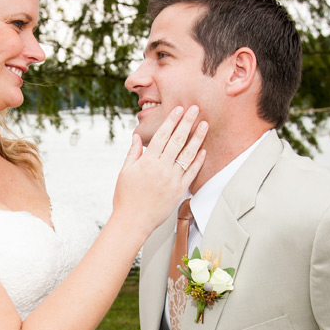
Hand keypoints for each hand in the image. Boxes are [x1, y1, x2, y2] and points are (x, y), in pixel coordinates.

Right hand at [113, 105, 206, 235]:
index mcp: (147, 161)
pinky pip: (192, 172)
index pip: (162, 135)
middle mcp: (162, 168)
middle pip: (177, 140)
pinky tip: (203, 150)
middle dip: (187, 122)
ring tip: (204, 124)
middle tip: (195, 109)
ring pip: (188, 154)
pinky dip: (198, 161)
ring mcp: (172, 179)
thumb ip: (133, 153)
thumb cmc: (125, 197)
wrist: (133, 221)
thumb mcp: (125, 172)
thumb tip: (137, 137)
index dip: (171, 121)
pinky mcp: (179, 190)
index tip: (179, 109)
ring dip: (197, 137)